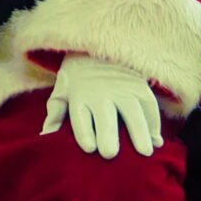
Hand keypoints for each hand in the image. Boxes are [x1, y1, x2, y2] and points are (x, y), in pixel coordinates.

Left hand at [41, 55, 161, 159]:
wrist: (97, 46)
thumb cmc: (77, 77)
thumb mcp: (62, 89)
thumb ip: (55, 112)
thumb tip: (45, 135)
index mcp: (79, 95)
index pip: (81, 116)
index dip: (84, 131)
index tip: (89, 148)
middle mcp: (101, 92)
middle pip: (105, 115)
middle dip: (107, 134)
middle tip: (110, 154)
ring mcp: (123, 88)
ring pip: (133, 111)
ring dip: (140, 131)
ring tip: (145, 152)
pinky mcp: (139, 86)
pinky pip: (149, 105)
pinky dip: (154, 123)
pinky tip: (155, 141)